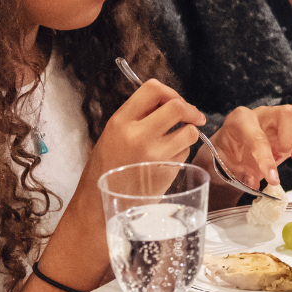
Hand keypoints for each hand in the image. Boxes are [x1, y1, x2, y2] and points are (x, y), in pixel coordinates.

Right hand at [89, 79, 206, 172]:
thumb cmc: (106, 166)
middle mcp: (138, 135)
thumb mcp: (114, 133)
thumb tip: (168, 102)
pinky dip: (182, 152)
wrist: (99, 202)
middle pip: (177, 107)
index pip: (153, 89)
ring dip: (189, 132)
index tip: (176, 101)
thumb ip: (139, 115)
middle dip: (190, 110)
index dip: (171, 92)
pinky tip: (168, 159)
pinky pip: (185, 153)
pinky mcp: (167, 172)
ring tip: (178, 139)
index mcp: (121, 121)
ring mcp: (155, 155)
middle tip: (192, 116)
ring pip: (189, 132)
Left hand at [213, 101, 291, 187]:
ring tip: (289, 155)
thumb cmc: (226, 155)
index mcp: (240, 120)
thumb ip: (239, 174)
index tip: (272, 179)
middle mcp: (262, 114)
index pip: (258, 136)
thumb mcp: (224, 166)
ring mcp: (279, 117)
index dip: (266, 159)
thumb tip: (255, 182)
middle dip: (289, 140)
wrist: (230, 152)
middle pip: (289, 112)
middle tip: (279, 157)